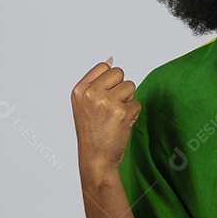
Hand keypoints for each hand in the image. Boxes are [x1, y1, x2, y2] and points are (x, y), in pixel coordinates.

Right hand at [71, 56, 140, 184]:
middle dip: (121, 88)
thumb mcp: (84, 104)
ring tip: (116, 116)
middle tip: (112, 108)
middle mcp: (91, 93)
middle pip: (119, 73)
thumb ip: (96, 81)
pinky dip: (133, 114)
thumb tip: (111, 58)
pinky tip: (122, 125)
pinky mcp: (122, 112)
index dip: (110, 81)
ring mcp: (106, 102)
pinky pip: (137, 103)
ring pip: (130, 86)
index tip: (106, 97)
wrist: (96, 159)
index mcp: (79, 89)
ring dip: (128, 100)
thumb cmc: (92, 132)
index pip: (104, 67)